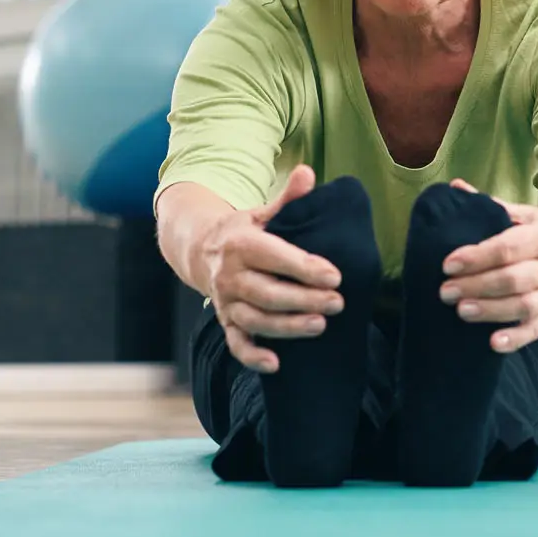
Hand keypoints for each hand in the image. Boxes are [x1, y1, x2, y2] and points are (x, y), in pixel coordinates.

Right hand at [199, 165, 344, 373]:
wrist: (200, 249)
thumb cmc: (244, 231)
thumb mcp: (261, 212)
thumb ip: (287, 199)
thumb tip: (307, 172)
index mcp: (242, 244)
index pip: (275, 256)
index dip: (304, 267)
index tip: (335, 274)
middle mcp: (230, 275)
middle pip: (267, 292)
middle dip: (303, 299)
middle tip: (337, 302)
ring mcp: (226, 301)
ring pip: (255, 319)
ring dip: (287, 327)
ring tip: (319, 326)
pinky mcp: (226, 321)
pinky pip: (236, 343)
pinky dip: (252, 356)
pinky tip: (276, 364)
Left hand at [441, 178, 537, 352]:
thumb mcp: (523, 211)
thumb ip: (490, 204)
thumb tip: (454, 188)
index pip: (507, 248)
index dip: (477, 257)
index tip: (448, 264)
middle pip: (512, 280)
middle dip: (477, 286)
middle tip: (445, 291)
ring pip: (523, 306)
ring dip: (491, 310)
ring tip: (461, 311)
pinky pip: (536, 329)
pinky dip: (516, 338)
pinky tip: (493, 343)